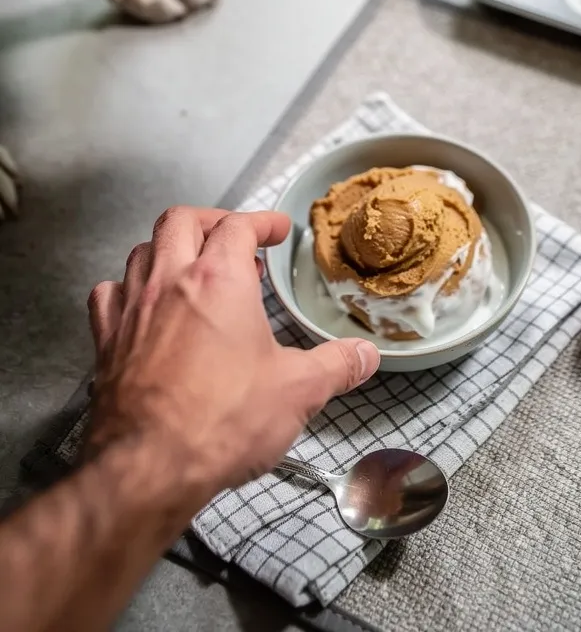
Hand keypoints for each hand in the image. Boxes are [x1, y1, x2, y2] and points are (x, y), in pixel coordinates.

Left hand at [87, 207, 379, 502]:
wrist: (148, 467)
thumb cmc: (222, 422)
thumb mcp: (297, 392)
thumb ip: (336, 366)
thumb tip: (366, 355)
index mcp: (219, 280)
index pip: (238, 226)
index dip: (261, 221)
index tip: (276, 230)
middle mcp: (170, 282)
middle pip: (181, 221)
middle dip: (210, 220)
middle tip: (231, 236)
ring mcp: (132, 310)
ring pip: (141, 251)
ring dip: (167, 249)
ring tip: (189, 265)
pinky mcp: (107, 342)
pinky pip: (107, 295)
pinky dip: (124, 288)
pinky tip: (139, 303)